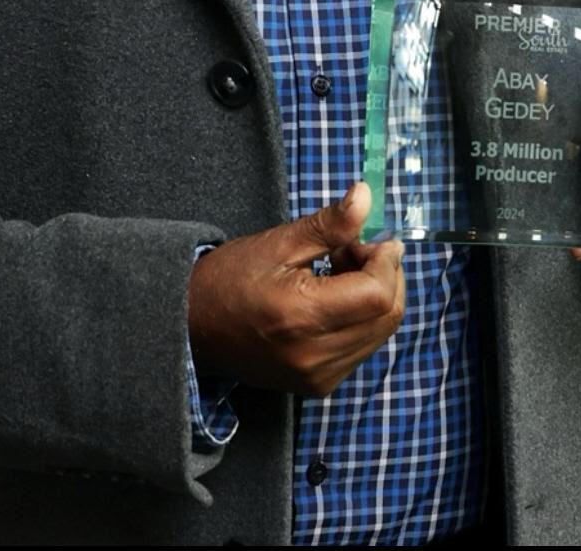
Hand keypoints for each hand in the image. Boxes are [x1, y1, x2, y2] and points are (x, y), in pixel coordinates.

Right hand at [188, 181, 405, 396]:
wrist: (193, 327)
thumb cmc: (232, 277)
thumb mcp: (280, 242)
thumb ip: (330, 224)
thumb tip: (367, 196)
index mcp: (303, 317)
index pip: (377, 294)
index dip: (386, 261)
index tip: (373, 237)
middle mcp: (316, 356)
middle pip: (387, 316)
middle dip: (386, 275)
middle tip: (355, 248)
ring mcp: (319, 377)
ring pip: (379, 333)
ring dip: (375, 296)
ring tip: (339, 270)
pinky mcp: (318, 385)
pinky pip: (361, 348)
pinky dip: (361, 318)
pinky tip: (334, 297)